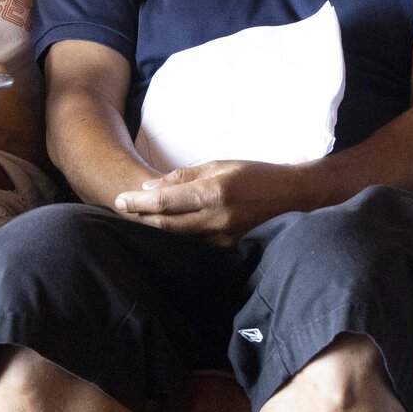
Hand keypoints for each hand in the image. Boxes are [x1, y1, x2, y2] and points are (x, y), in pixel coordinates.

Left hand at [111, 159, 298, 242]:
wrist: (292, 196)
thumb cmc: (256, 175)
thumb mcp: (219, 165)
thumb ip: (184, 177)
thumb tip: (151, 187)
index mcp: (214, 192)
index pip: (166, 202)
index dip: (139, 202)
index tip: (120, 199)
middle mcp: (217, 218)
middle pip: (166, 224)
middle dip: (141, 216)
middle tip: (121, 207)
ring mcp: (222, 236)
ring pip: (178, 236)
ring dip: (155, 226)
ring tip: (136, 216)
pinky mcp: (227, 246)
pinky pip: (194, 241)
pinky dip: (176, 234)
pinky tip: (164, 226)